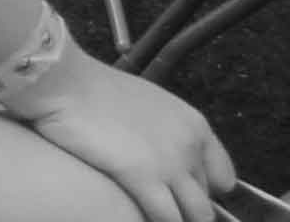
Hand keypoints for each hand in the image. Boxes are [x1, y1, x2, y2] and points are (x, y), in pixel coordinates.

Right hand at [14, 56, 225, 221]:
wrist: (66, 82)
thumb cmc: (93, 88)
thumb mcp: (145, 104)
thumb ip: (164, 132)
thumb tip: (159, 156)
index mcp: (195, 125)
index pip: (224, 177)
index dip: (204, 189)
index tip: (183, 193)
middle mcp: (191, 147)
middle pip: (206, 198)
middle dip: (185, 205)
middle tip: (159, 202)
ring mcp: (170, 164)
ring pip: (196, 215)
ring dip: (177, 218)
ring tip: (153, 214)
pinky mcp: (144, 179)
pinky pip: (167, 217)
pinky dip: (156, 221)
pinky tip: (138, 215)